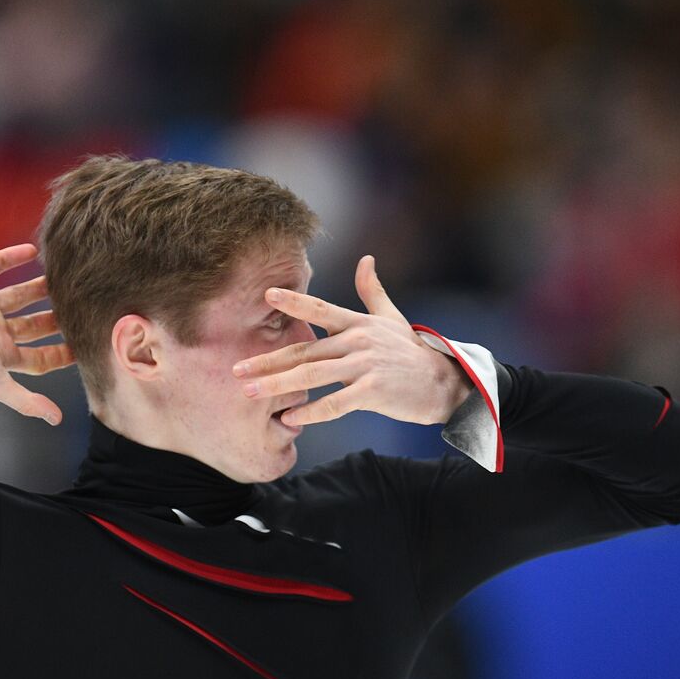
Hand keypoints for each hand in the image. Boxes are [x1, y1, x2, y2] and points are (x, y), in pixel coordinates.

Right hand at [0, 244, 74, 424]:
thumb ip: (25, 402)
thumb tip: (56, 421)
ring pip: (16, 295)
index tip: (84, 347)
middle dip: (52, 320)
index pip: (37, 357)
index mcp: (0, 353)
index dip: (59, 354)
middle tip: (78, 309)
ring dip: (36, 288)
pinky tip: (32, 251)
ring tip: (60, 280)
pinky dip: (11, 258)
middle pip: (30, 325)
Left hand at [231, 255, 472, 426]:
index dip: (294, 301)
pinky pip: (335, 403)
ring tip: (249, 393)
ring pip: (312, 376)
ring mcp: (365, 366)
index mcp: (358, 323)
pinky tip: (289, 419)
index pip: (320, 310)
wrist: (443, 384)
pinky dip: (311, 413)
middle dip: (266, 360)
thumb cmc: (411, 352)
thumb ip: (372, 291)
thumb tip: (365, 260)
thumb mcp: (392, 318)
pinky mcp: (373, 392)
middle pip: (304, 351)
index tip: (267, 295)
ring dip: (277, 386)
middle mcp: (358, 341)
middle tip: (236, 368)